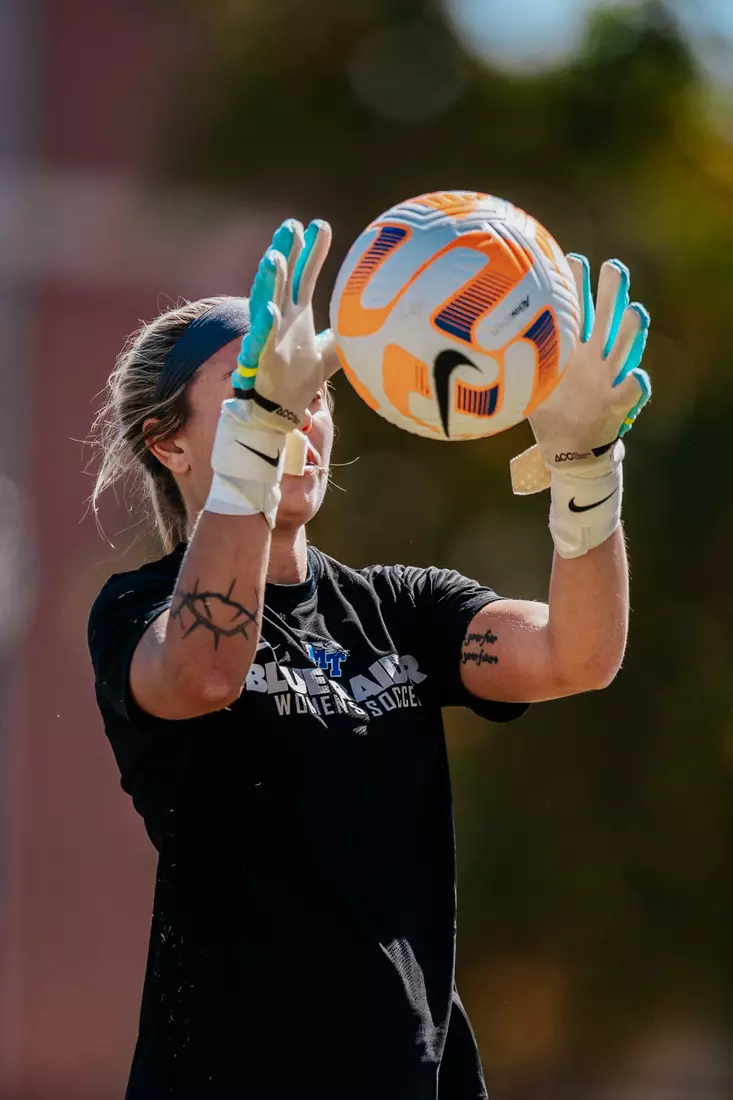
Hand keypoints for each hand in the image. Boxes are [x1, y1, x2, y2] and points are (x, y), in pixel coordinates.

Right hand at [232, 218, 340, 431]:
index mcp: (295, 313)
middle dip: (285, 252)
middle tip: (291, 226)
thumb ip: (345, 337)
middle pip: (282, 279)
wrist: (279, 411)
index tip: (320, 226)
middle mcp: (279, 318)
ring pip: (266, 302)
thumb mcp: (330, 355)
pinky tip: (271, 310)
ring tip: (275, 257)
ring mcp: (267, 336)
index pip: (304, 275)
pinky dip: (265, 326)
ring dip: (269, 281)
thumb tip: (375, 325)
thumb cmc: (298, 380)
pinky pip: (261, 341)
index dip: (312, 251)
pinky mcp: (260, 359)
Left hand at [511, 255, 650, 493]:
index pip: (578, 310)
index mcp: (575, 350)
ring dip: (632, 330)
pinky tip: (639, 376)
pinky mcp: (618, 404)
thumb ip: (507, 364)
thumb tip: (465, 345)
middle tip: (613, 267)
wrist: (568, 449)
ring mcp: (609, 378)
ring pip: (624, 348)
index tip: (571, 258)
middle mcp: (596, 358)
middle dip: (612, 293)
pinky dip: (637, 384)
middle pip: (607, 319)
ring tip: (635, 311)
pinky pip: (632, 392)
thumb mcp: (528, 384)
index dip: (577, 285)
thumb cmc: (549, 413)